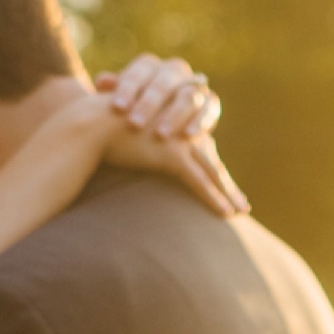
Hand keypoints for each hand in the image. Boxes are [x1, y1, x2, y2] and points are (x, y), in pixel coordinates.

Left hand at [95, 53, 222, 141]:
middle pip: (164, 82)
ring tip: (161, 135)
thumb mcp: (119, 102)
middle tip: (134, 124)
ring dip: (174, 115)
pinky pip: (208, 108)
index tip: (117, 108)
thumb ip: (111, 92)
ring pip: (187, 95)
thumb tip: (102, 81)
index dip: (128, 88)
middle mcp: (174, 70)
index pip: (140, 71)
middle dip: (149, 103)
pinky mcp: (209, 102)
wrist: (159, 124)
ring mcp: (194, 85)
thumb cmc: (131, 112)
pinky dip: (200, 121)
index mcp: (149, 66)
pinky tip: (187, 136)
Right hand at [99, 110, 248, 217]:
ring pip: (211, 169)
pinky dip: (214, 197)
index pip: (198, 145)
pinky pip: (199, 180)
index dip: (210, 164)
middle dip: (225, 183)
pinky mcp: (173, 153)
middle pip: (210, 158)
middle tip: (241, 203)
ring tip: (240, 211)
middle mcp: (181, 125)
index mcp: (173, 119)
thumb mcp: (124, 132)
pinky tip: (227, 213)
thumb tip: (130, 152)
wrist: (91, 124)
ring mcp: (179, 137)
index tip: (221, 182)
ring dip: (227, 193)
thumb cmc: (99, 129)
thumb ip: (136, 141)